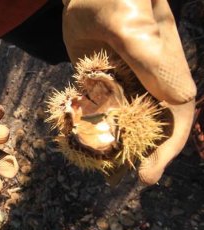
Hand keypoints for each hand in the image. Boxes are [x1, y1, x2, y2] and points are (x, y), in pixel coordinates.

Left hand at [62, 0, 196, 183]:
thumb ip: (150, 58)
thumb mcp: (129, 25)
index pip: (175, 115)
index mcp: (164, 69)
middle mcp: (147, 78)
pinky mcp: (98, 77)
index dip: (167, 147)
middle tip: (117, 177)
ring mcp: (121, 80)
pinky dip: (87, 120)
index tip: (147, 174)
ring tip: (89, 157)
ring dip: (109, 139)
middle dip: (137, 151)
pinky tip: (72, 130)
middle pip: (149, 123)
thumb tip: (182, 98)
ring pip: (121, 119)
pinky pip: (96, 106)